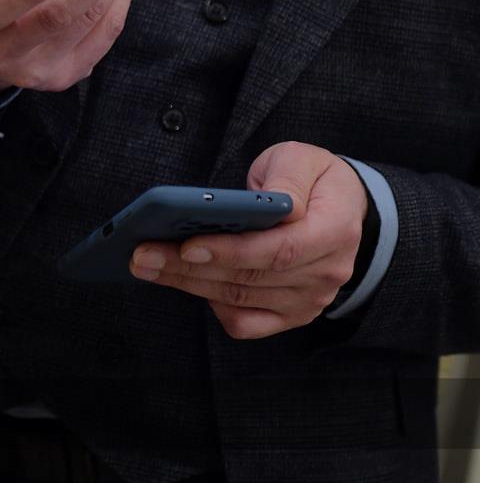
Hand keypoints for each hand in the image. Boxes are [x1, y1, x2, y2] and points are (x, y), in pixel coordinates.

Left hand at [130, 142, 368, 339]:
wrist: (339, 207)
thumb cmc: (311, 179)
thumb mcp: (301, 159)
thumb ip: (286, 177)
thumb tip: (268, 203)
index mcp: (335, 230)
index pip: (279, 249)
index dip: (231, 251)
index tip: (187, 244)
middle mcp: (326, 273)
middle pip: (250, 277)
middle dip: (189, 267)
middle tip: (143, 254)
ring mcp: (310, 300)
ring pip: (239, 299)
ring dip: (187, 283)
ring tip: (147, 264)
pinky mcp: (291, 315)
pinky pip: (246, 323)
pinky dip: (214, 306)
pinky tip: (188, 282)